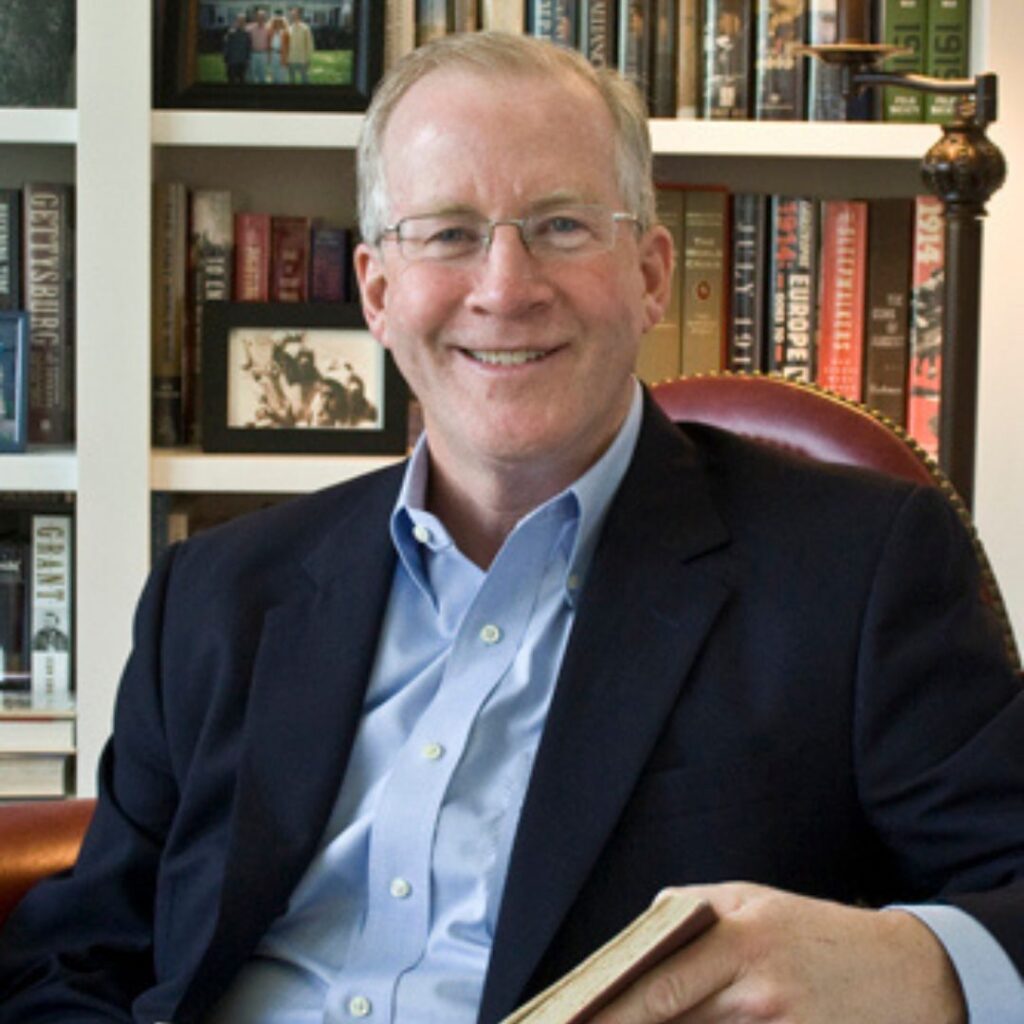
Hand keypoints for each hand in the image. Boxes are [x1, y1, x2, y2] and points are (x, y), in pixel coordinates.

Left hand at [588, 882, 965, 1023]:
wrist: (915, 976)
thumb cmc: (821, 933)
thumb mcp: (761, 900)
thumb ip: (696, 908)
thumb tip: (640, 929)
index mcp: (742, 940)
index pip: (659, 985)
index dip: (610, 1012)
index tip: (572, 1022)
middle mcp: (758, 992)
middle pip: (672, 1021)